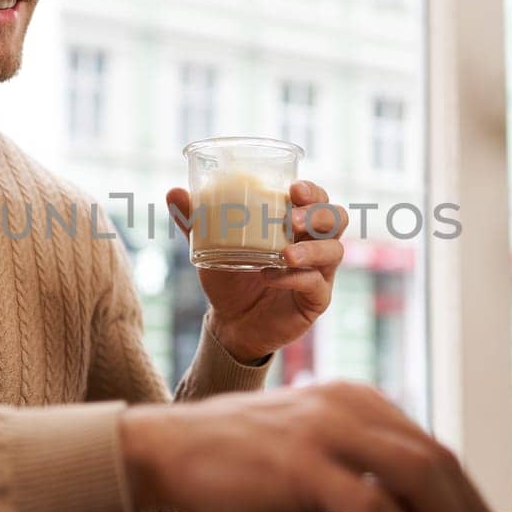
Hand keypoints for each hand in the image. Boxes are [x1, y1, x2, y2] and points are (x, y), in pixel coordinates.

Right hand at [118, 382, 511, 511]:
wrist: (168, 449)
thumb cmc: (240, 460)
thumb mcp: (315, 456)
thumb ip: (366, 473)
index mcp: (358, 400)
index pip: (434, 449)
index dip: (471, 499)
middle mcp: (350, 405)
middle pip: (438, 460)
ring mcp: (326, 431)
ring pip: (418, 475)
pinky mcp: (301, 464)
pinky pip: (373, 504)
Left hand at [165, 180, 346, 362]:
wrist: (231, 323)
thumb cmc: (229, 277)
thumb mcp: (210, 247)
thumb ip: (196, 221)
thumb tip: (174, 192)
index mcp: (296, 224)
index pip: (318, 198)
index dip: (313, 190)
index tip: (294, 188)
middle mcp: (315, 244)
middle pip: (337, 219)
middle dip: (318, 214)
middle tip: (291, 218)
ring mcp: (320, 273)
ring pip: (334, 252)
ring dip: (311, 248)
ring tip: (284, 253)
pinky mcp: (316, 301)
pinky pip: (316, 285)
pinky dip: (294, 278)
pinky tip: (271, 277)